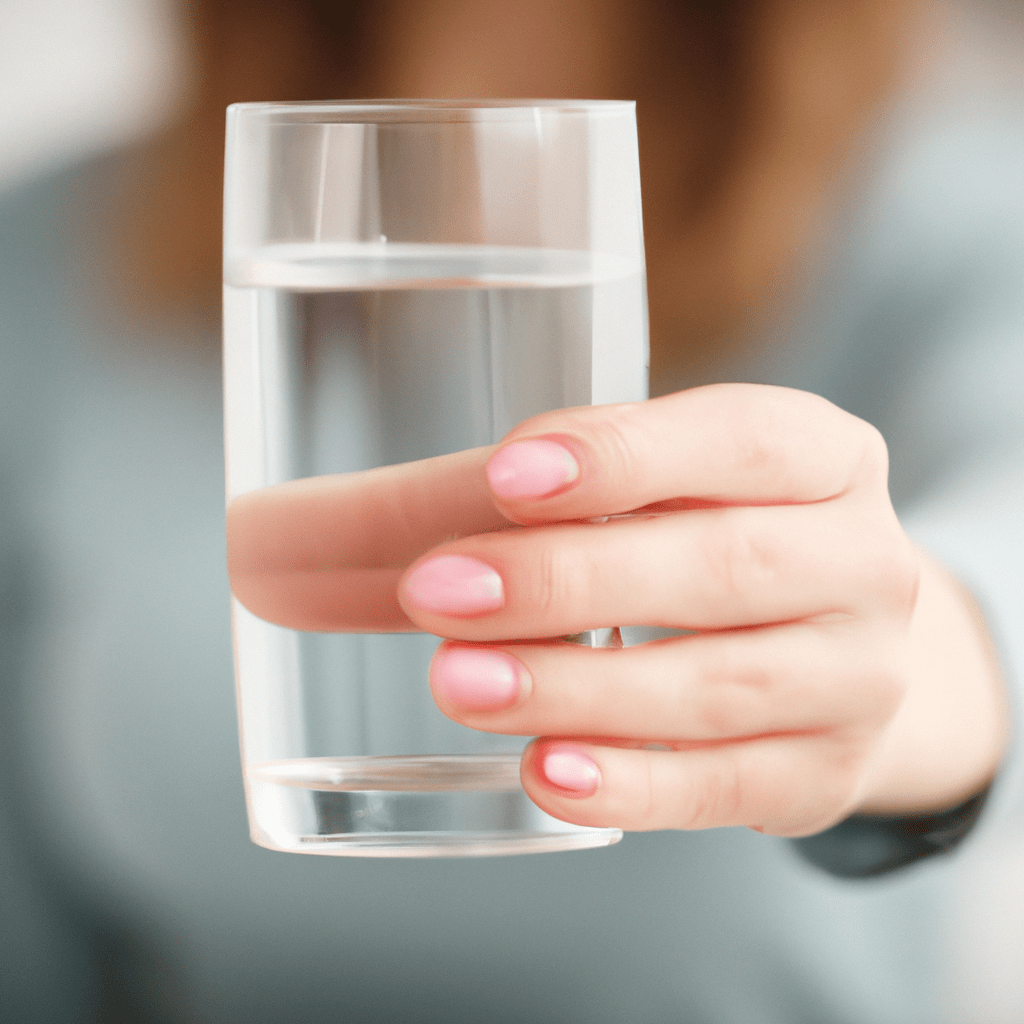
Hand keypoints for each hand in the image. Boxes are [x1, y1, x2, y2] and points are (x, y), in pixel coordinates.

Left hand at [227, 384, 1008, 836]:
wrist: (826, 638)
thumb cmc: (697, 532)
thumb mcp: (626, 491)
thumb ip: (456, 505)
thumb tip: (260, 541)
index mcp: (818, 455)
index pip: (742, 437)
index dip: (628, 453)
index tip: (505, 476)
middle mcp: (859, 559)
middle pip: (724, 565)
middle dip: (574, 580)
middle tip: (434, 593)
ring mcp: (856, 678)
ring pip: (716, 683)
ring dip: (579, 686)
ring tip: (456, 685)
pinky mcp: (822, 773)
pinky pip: (731, 786)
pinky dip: (635, 784)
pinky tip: (546, 773)